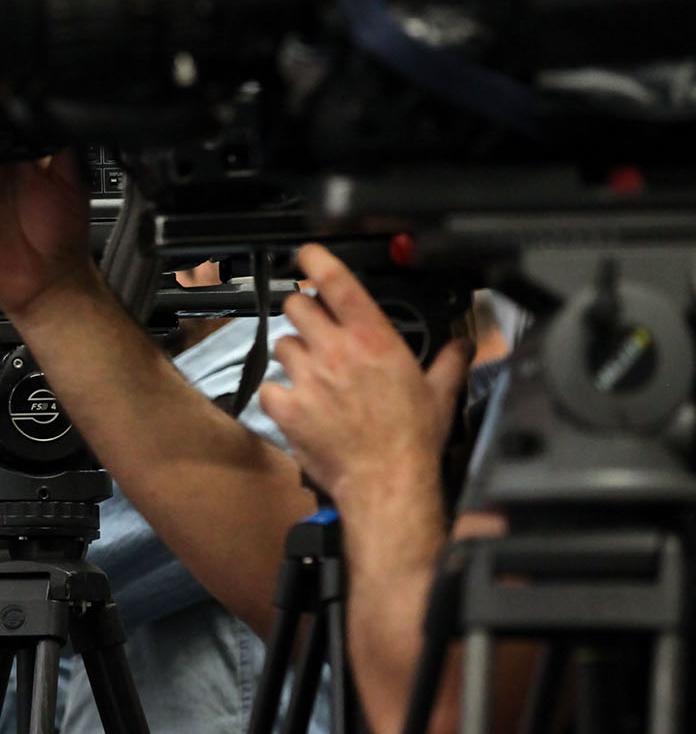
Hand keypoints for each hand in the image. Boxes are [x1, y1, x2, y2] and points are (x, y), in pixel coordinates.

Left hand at [258, 244, 472, 504]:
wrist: (386, 480)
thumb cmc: (413, 438)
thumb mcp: (442, 392)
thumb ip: (451, 360)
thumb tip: (464, 344)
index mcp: (372, 339)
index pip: (337, 283)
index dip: (317, 260)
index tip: (306, 253)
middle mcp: (334, 351)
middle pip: (297, 307)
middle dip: (304, 312)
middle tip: (316, 329)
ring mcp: (306, 378)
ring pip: (282, 344)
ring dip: (294, 354)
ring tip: (314, 374)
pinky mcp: (286, 407)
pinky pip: (270, 387)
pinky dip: (279, 393)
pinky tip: (297, 403)